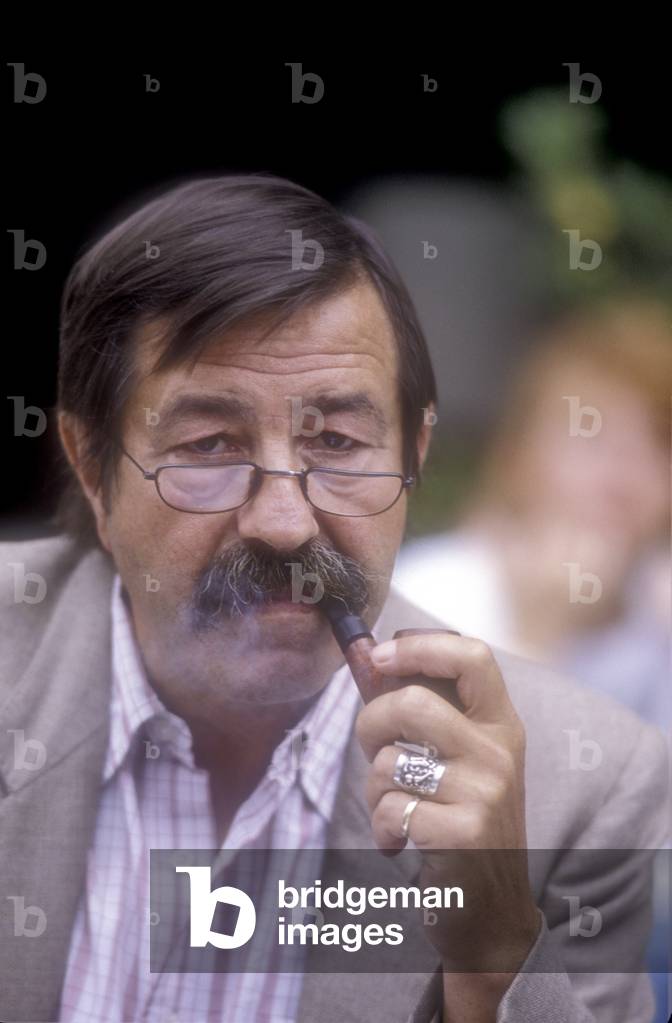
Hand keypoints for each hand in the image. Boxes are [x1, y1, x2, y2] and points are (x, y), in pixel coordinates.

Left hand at [355, 633, 539, 981]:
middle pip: (412, 702)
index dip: (420, 645)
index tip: (379, 655)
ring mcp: (485, 793)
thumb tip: (372, 660)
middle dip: (371, 723)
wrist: (493, 911)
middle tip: (371, 748)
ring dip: (374, 788)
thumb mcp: (461, 760)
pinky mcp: (464, 835)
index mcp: (501, 724)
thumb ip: (427, 713)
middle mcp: (499, 752)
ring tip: (395, 809)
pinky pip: (391, 808)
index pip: (472, 656)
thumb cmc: (463, 823)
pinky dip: (382, 827)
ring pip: (391, 760)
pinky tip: (402, 843)